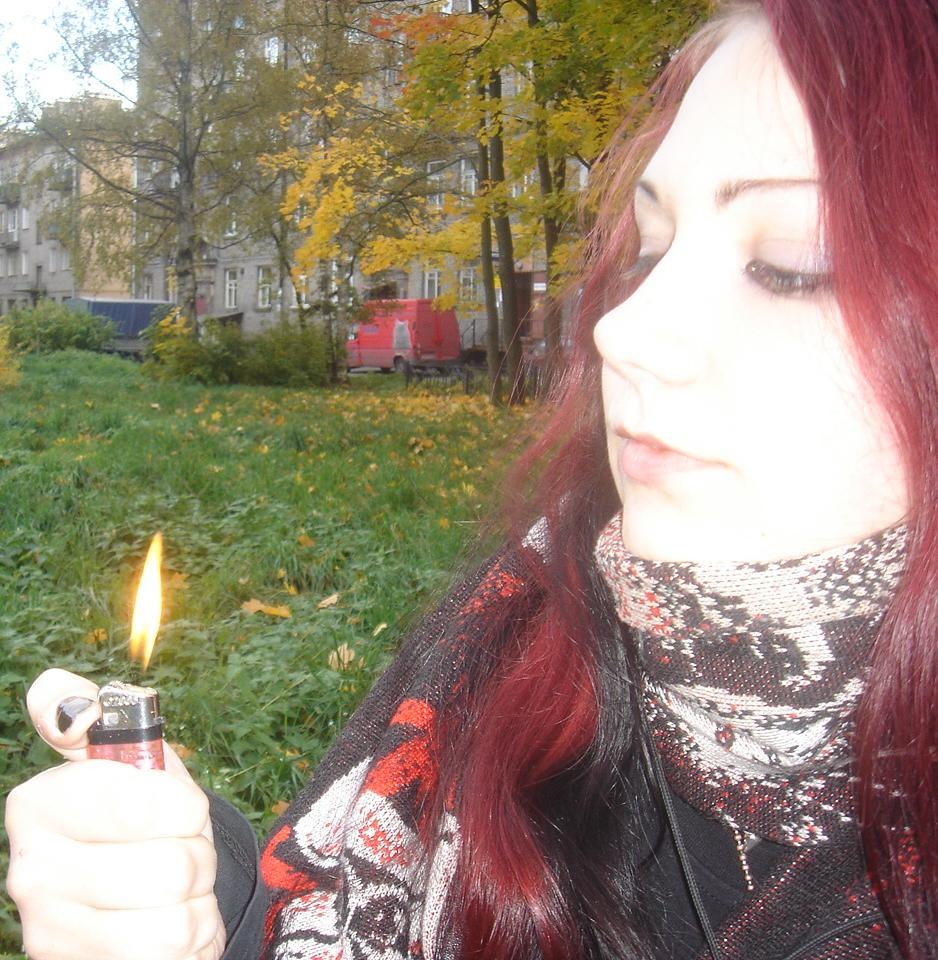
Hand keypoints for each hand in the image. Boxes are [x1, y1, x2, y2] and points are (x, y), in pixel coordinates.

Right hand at [6, 669, 225, 959]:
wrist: (144, 894)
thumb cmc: (145, 813)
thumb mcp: (134, 755)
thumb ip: (95, 714)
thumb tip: (51, 689)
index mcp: (39, 804)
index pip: (141, 805)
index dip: (183, 807)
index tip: (180, 807)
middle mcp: (30, 872)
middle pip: (170, 867)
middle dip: (195, 856)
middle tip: (179, 851)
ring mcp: (50, 933)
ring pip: (175, 916)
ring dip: (196, 899)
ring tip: (176, 889)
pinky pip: (170, 954)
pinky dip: (191, 939)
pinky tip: (171, 927)